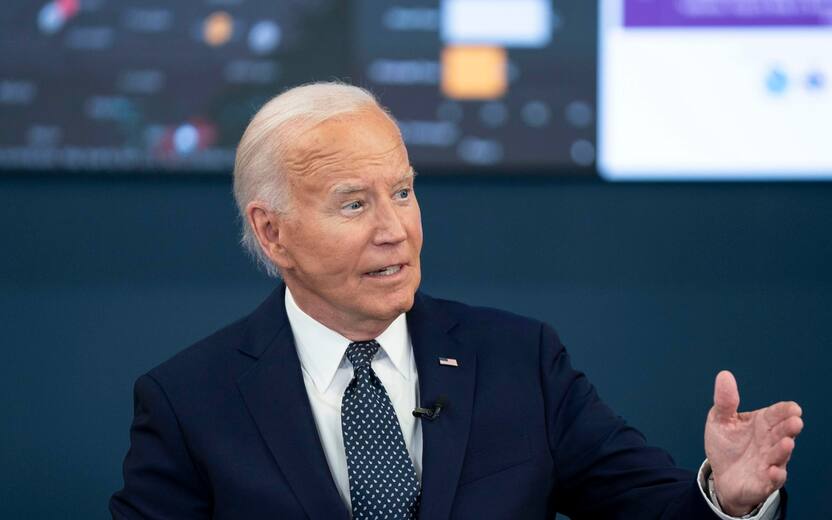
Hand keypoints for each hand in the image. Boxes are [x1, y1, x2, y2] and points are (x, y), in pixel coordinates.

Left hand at [704, 370, 802, 515]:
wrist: (721, 474)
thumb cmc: (726, 444)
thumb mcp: (720, 419)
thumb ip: (725, 401)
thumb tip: (724, 375)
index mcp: (762, 423)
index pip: (778, 414)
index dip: (786, 410)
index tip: (793, 408)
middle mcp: (770, 442)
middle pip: (783, 433)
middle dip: (790, 428)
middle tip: (795, 422)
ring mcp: (770, 462)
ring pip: (781, 455)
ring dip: (784, 450)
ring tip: (786, 444)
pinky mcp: (764, 482)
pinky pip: (773, 480)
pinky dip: (775, 476)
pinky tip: (773, 471)